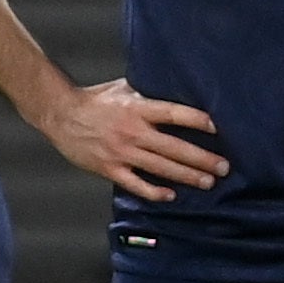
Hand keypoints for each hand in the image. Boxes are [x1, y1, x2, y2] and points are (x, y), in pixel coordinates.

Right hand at [43, 79, 227, 202]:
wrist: (59, 114)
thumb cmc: (94, 100)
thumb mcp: (123, 87)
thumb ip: (148, 92)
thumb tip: (176, 88)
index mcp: (137, 108)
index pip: (174, 114)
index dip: (197, 120)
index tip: (218, 128)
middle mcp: (132, 131)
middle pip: (174, 147)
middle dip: (202, 158)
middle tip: (224, 167)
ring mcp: (121, 152)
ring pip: (161, 167)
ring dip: (187, 176)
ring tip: (208, 182)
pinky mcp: (109, 168)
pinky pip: (136, 183)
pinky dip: (154, 191)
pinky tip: (171, 195)